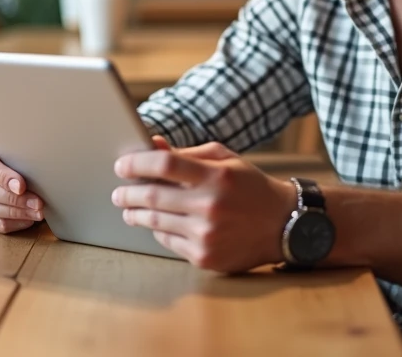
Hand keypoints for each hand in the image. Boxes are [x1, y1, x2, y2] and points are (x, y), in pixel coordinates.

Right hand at [0, 139, 42, 233]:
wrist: (14, 164)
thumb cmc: (19, 153)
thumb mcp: (19, 148)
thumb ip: (21, 154)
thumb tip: (36, 172)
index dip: (2, 176)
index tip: (22, 186)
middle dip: (14, 199)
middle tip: (37, 203)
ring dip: (14, 213)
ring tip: (37, 213)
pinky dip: (11, 223)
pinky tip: (28, 220)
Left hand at [111, 141, 295, 272]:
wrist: (283, 225)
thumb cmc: (249, 186)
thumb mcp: (224, 160)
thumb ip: (187, 152)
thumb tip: (152, 145)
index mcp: (215, 176)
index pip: (164, 164)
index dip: (137, 163)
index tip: (122, 165)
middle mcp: (210, 205)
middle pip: (152, 196)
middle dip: (127, 193)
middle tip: (118, 192)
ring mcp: (206, 234)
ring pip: (155, 222)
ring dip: (136, 214)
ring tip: (129, 209)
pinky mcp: (204, 256)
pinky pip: (168, 242)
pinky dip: (157, 231)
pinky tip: (157, 225)